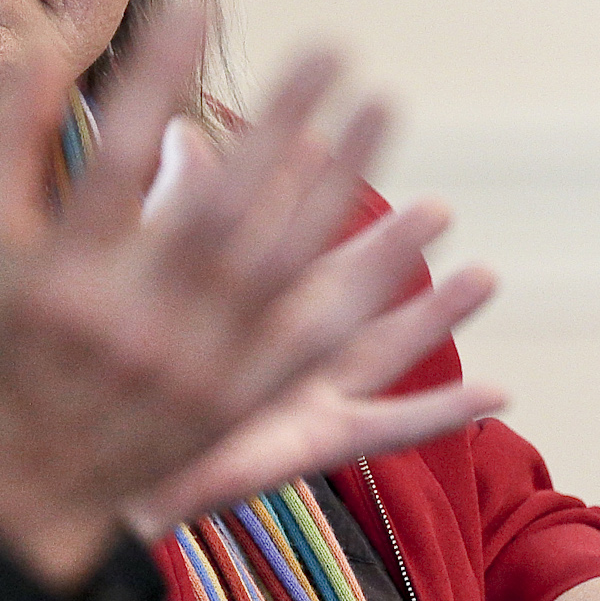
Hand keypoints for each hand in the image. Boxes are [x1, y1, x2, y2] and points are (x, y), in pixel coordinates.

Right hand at [0, 0, 499, 585]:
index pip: (116, 159)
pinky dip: (374, 296)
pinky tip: (418, 242)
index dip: (158, 78)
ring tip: (382, 107)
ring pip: (286, 269)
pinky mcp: (240, 408)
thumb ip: (2, 148)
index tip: (200, 5)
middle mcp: (134, 327)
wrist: (11, 491)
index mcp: (63, 282)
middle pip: (224, 209)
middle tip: (332, 47)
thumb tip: (38, 53)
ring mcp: (196, 373)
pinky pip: (319, 347)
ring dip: (343, 186)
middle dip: (281, 124)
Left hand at [120, 119, 498, 534]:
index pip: (286, 226)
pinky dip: (442, 413)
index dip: (303, 184)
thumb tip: (182, 129)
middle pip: (349, 284)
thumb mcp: (153, 274)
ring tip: (487, 277)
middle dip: (389, 245)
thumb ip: (174, 203)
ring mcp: (305, 392)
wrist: (100, 471)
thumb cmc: (119, 370)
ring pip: (381, 346)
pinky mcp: (313, 442)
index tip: (316, 137)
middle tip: (435, 206)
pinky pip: (389, 428)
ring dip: (434, 317)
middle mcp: (284, 340)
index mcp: (248, 294)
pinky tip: (499, 394)